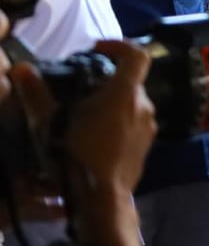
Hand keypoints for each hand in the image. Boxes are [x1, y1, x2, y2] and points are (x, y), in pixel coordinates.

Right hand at [9, 41, 153, 245]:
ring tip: (83, 116)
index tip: (98, 48)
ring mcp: (149, 127)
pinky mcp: (147, 146)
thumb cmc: (76, 156)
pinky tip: (95, 137)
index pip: (136, 56)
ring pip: (131, 105)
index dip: (119, 46)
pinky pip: (133, 125)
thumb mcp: (50, 124)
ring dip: (111, 105)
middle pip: (130, 82)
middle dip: (107, 82)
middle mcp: (144, 106)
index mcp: (126, 94)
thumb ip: (36, 94)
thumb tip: (21, 69)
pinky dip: (117, 123)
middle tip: (80, 91)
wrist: (101, 199)